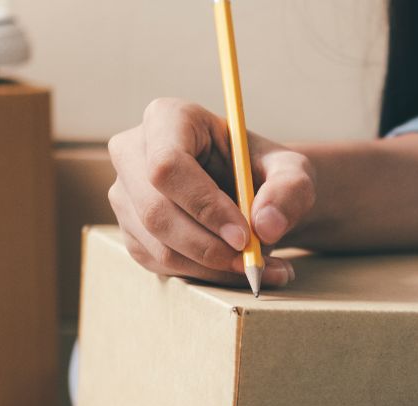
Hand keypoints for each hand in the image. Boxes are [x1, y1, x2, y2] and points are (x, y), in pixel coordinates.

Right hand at [107, 98, 315, 288]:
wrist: (250, 194)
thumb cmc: (264, 171)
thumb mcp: (292, 171)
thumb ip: (290, 190)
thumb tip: (266, 225)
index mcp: (168, 118)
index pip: (168, 165)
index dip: (203, 205)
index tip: (244, 235)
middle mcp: (133, 153)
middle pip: (156, 211)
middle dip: (208, 245)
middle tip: (253, 260)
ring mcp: (126, 196)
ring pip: (160, 246)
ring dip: (213, 267)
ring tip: (260, 267)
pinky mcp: (132, 232)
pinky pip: (162, 265)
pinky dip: (205, 275)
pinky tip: (237, 268)